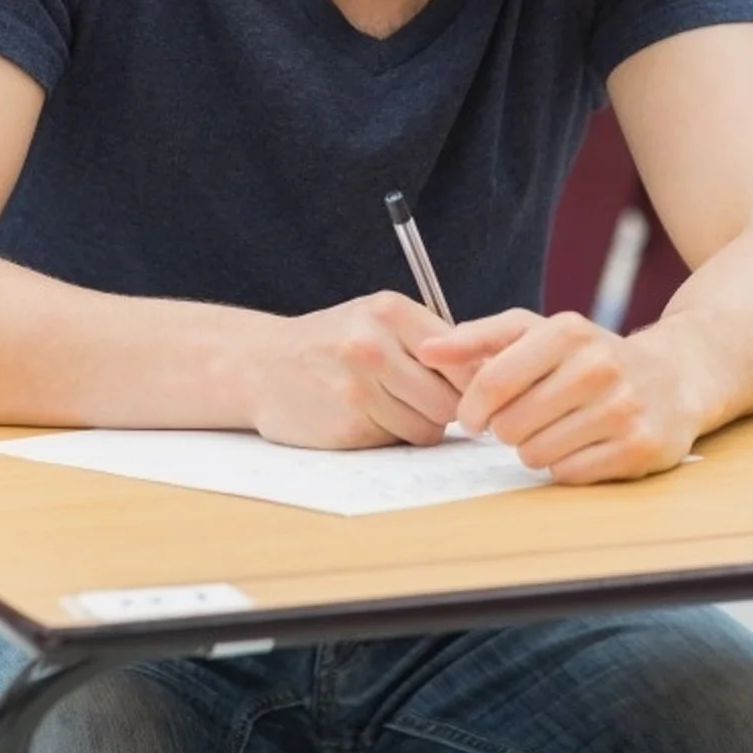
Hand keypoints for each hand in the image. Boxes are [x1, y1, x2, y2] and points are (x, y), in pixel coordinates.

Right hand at [246, 291, 460, 449]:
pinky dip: (394, 436)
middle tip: (428, 401)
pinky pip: (400, 442)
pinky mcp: (348, 424)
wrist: (261, 365)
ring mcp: (359, 387)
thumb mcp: (376, 318)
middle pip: (451, 398)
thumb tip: (491, 372)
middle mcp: (374, 345)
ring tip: (394, 406)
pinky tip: (370, 417)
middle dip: (449, 408)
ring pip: (429, 426)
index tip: (472, 389)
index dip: (474, 380)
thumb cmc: (332, 343)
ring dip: (421, 424)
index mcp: (390, 311)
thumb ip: (427, 339)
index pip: (462, 356)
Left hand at [417, 309, 698, 483]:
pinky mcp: (639, 448)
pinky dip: (565, 466)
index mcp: (567, 331)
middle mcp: (599, 365)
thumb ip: (477, 339)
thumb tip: (426, 351)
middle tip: (523, 421)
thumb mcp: (535, 333)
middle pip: (511, 425)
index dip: (471, 408)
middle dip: (506, 430)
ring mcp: (622, 408)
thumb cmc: (586, 355)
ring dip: (535, 449)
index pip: (492, 381)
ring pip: (537, 454)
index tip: (472, 418)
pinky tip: (580, 445)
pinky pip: (569, 474)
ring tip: (554, 430)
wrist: (673, 376)